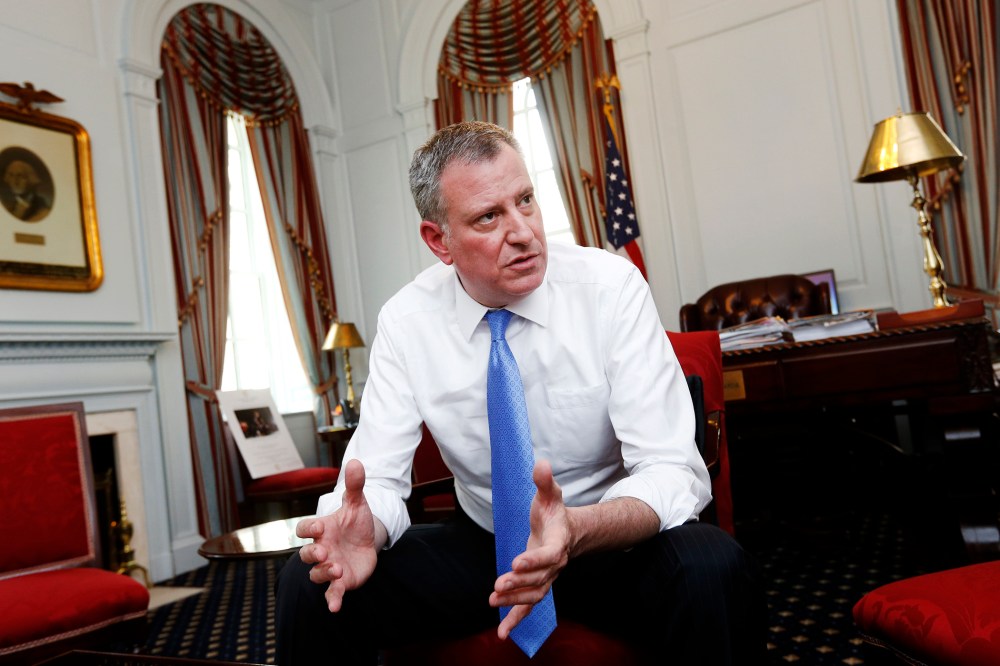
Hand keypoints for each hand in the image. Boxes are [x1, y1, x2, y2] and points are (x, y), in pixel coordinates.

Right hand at [295, 459, 378, 612]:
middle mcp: (321, 550)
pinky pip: (331, 593)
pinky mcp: (341, 582)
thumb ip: (354, 485)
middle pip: (306, 555)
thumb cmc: (356, 521)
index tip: (319, 527)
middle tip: (326, 551)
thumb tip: (355, 461)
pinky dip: (331, 600)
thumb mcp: (357, 503)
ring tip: (338, 568)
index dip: (308, 529)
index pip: (304, 529)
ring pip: (316, 575)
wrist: (367, 540)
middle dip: (313, 554)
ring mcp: (329, 567)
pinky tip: (335, 607)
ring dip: (324, 574)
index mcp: (322, 530)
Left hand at [490, 459, 570, 639]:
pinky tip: (502, 634)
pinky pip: (528, 606)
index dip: (534, 560)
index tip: (516, 563)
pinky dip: (515, 620)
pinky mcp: (537, 585)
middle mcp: (555, 564)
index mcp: (558, 542)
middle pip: (539, 578)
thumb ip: (545, 482)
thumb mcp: (551, 494)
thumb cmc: (555, 512)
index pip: (549, 554)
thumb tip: (541, 464)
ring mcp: (547, 577)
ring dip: (514, 602)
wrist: (567, 531)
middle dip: (519, 584)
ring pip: (534, 594)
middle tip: (498, 585)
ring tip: (492, 602)